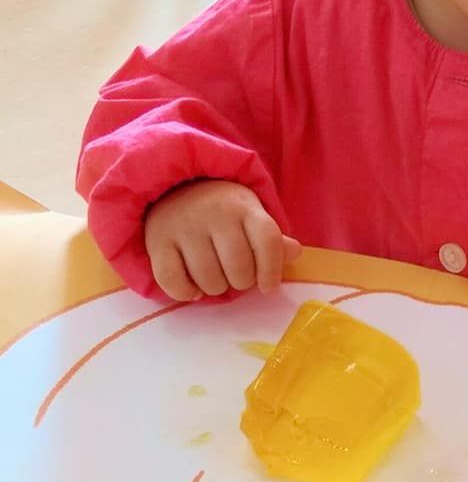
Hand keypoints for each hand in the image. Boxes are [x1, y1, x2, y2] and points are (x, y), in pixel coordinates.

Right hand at [144, 179, 301, 300]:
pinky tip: (192, 286)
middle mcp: (214, 213)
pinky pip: (174, 282)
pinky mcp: (157, 240)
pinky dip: (185, 293)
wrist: (173, 188)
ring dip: (215, 288)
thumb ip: (273, 241)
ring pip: (209, 281)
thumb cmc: (222, 213)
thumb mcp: (252, 218)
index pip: (268, 241)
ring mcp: (184, 226)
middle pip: (239, 270)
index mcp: (244, 208)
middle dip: (241, 282)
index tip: (268, 287)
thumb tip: (295, 252)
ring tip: (213, 275)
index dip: (272, 271)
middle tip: (234, 274)